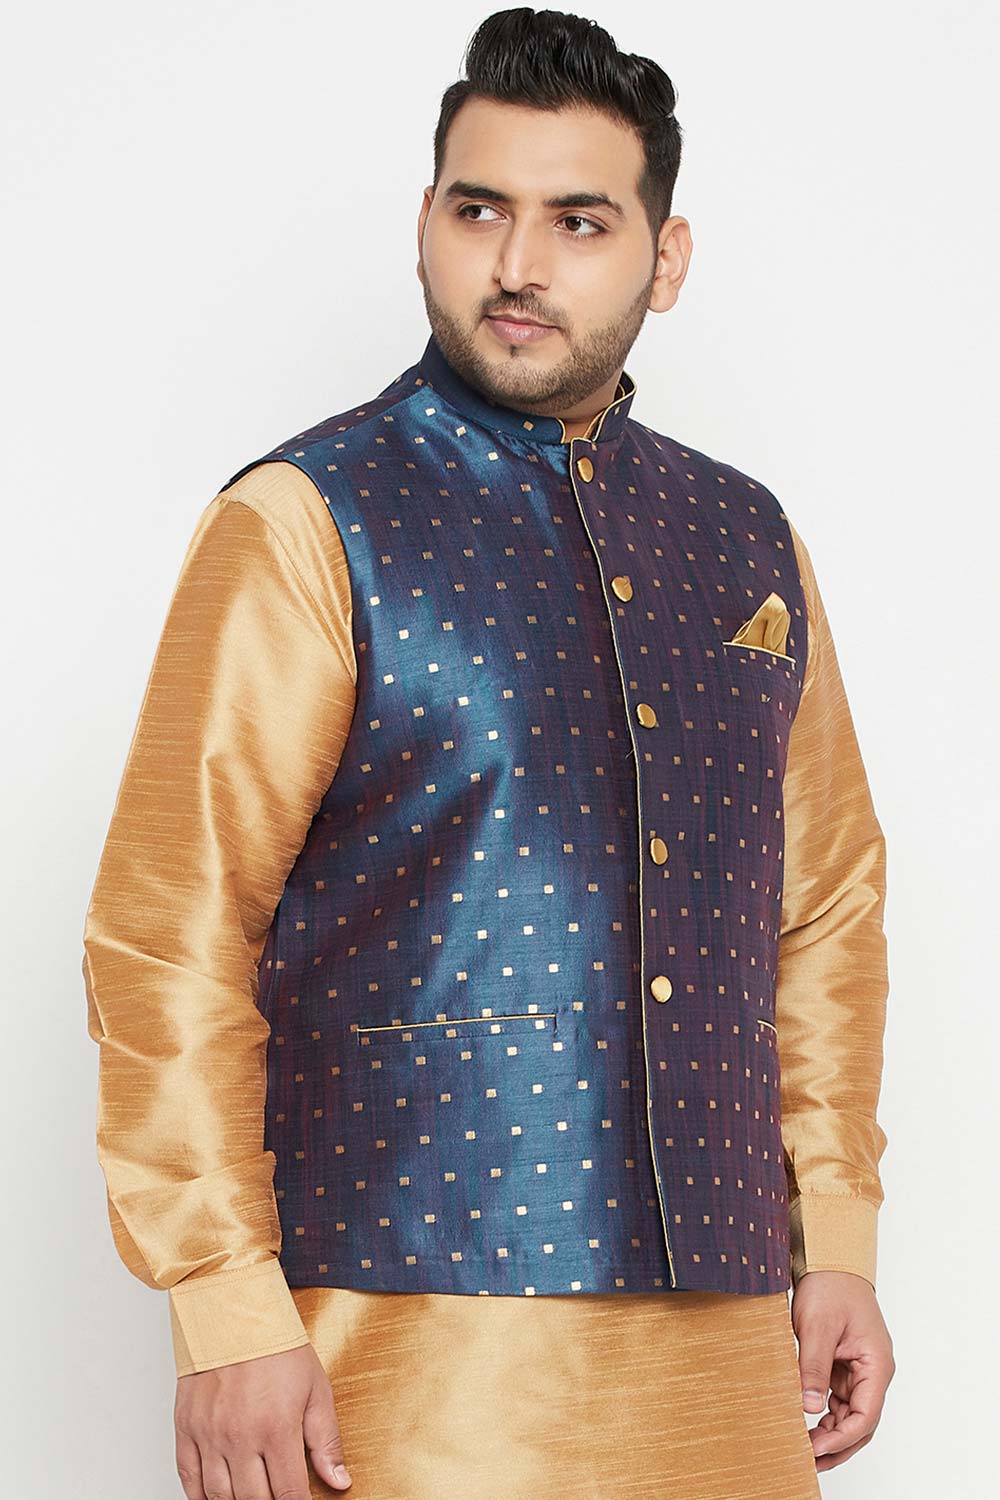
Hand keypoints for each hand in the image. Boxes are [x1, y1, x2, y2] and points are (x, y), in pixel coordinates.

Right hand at [174, 1342, 351, 1497]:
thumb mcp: (316, 1388)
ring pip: (219, 1496)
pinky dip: (200, 1496)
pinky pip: (188, 1479)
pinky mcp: (185, 1427)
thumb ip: (326, 1440)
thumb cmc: (277, 1346)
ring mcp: (209, 1434)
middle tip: (279, 1494)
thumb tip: (339, 1481)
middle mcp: (239, 1436)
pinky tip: (216, 1496)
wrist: (234, 1309)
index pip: (289, 1494)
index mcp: (276, 1428)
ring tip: (253, 1493)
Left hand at [791, 1269, 894, 1471]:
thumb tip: (809, 1408)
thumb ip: (814, 1368)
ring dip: (830, 1432)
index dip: (841, 1438)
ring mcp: (859, 1369)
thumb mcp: (818, 1328)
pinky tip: (805, 1421)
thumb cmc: (831, 1286)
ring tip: (803, 1446)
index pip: (865, 1415)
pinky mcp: (844, 1364)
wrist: (830, 1259)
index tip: (815, 1448)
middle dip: (837, 1444)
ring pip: (849, 1413)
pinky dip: (824, 1413)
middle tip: (807, 1459)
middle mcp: (873, 1371)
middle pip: (860, 1422)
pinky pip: (838, 1398)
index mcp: (876, 1364)